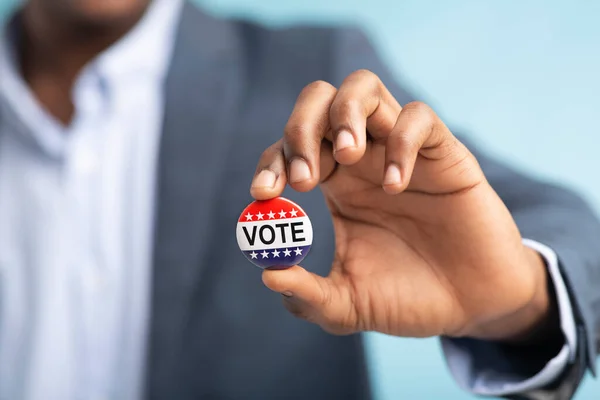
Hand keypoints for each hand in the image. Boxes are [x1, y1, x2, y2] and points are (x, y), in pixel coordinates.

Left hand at [250, 70, 552, 340]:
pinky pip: (418, 118)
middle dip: (300, 129)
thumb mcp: (347, 305)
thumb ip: (307, 295)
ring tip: (346, 154)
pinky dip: (400, 142)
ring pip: (363, 86)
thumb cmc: (407, 298)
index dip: (271, 164)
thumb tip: (267, 274)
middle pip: (318, 101)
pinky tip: (396, 187)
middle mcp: (362, 158)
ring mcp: (400, 149)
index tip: (263, 194)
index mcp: (334, 184)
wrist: (470, 306)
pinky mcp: (443, 151)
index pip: (289, 150)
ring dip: (344, 113)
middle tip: (305, 178)